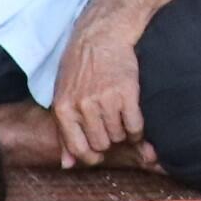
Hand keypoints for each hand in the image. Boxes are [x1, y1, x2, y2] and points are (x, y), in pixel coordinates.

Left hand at [51, 12, 145, 166]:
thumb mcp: (62, 95)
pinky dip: (138, 129)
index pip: (78, 149)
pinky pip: (135, 127)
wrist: (101, 34)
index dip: (91, 156)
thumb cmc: (79, 66)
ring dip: (123, 133)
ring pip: (119, 136)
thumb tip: (66, 165)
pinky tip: (134, 119)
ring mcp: (105, 100)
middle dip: (109, 140)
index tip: (99, 153)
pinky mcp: (127, 94)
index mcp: (64, 108)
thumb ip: (64, 131)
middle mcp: (83, 107)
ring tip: (120, 116)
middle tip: (111, 126)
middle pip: (102, 144)